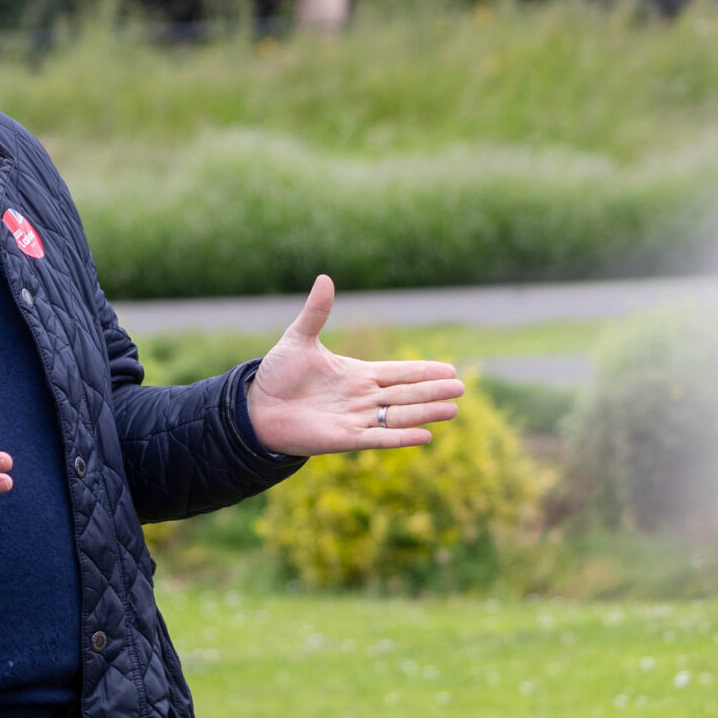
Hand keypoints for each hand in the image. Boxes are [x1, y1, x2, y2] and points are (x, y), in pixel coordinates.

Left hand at [245, 275, 464, 456]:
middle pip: (405, 393)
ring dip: (425, 412)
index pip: (397, 372)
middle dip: (432, 391)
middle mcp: (361, 397)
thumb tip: (325, 278)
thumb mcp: (298, 339)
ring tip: (454, 409)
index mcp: (356, 374)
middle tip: (461, 387)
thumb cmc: (277, 374)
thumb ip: (316, 312)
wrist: (256, 406)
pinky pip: (379, 438)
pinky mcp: (344, 438)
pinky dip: (401, 437)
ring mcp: (355, 418)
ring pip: (398, 415)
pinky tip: (425, 436)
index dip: (423, 371)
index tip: (449, 369)